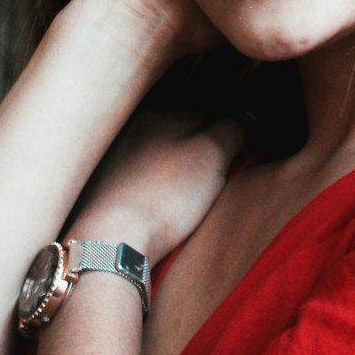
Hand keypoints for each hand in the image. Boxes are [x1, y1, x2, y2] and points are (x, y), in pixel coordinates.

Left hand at [67, 108, 247, 260]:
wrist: (110, 242)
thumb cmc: (164, 196)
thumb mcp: (211, 155)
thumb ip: (233, 130)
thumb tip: (248, 115)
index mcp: (158, 117)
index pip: (208, 112)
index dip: (232, 128)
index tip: (248, 143)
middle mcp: (132, 133)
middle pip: (182, 133)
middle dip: (205, 145)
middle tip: (226, 167)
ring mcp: (115, 162)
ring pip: (161, 156)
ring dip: (180, 166)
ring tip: (197, 188)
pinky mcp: (106, 192)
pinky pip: (143, 181)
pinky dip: (159, 186)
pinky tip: (166, 203)